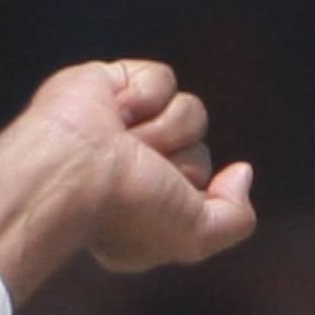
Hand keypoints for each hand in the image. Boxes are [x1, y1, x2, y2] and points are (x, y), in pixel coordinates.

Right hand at [0, 59, 257, 301]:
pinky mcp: (112, 82)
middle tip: (137, 170)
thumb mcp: (195, 235)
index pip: (202, 187)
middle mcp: (134, 165)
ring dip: (162, 130)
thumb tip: (243, 172)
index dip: (191, 195)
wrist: (71, 169)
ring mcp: (124, 123)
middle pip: (200, 149)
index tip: (154, 205)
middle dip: (179, 161)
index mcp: (146, 205)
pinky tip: (112, 112)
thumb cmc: (127, 209)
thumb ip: (235, 217)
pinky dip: (142, 96)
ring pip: (190, 112)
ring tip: (121, 141)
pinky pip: (163, 79)